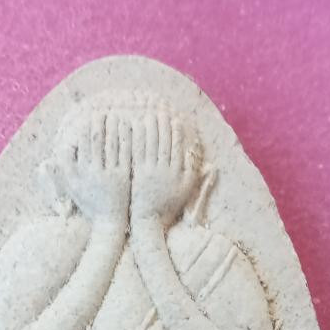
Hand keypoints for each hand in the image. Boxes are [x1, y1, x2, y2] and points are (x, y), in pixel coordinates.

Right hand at [53, 110, 131, 224]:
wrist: (109, 221)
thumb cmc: (89, 202)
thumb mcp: (73, 187)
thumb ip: (64, 168)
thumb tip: (58, 148)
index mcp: (81, 172)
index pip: (84, 143)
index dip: (88, 128)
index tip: (91, 116)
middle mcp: (95, 172)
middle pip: (98, 141)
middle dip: (101, 124)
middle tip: (104, 111)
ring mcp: (110, 175)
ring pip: (112, 145)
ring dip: (115, 128)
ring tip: (117, 116)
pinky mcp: (123, 178)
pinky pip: (125, 155)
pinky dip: (127, 141)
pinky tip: (129, 132)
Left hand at [131, 112, 200, 226]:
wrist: (149, 221)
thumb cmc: (167, 206)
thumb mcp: (185, 188)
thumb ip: (191, 168)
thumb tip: (192, 148)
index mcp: (179, 172)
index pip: (178, 145)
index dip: (176, 130)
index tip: (175, 118)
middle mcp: (167, 170)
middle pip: (165, 141)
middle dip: (164, 123)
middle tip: (161, 109)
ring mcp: (152, 171)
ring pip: (153, 144)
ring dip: (152, 127)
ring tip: (150, 114)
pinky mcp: (139, 174)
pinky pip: (140, 151)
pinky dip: (139, 138)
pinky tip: (137, 128)